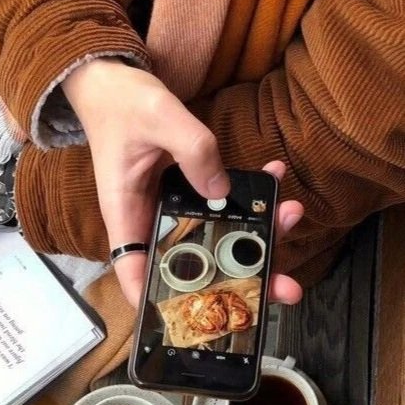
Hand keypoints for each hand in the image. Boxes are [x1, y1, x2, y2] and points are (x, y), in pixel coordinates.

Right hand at [63, 61, 301, 307]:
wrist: (112, 83)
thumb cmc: (120, 103)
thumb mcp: (157, 116)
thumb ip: (191, 148)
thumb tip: (223, 189)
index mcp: (127, 216)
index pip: (134, 272)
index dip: (156, 304)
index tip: (191, 322)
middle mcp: (150, 222)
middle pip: (190, 268)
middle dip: (239, 280)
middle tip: (281, 286)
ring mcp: (172, 211)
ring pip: (215, 240)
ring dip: (258, 235)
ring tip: (291, 215)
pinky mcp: (189, 194)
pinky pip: (222, 205)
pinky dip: (252, 197)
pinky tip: (275, 179)